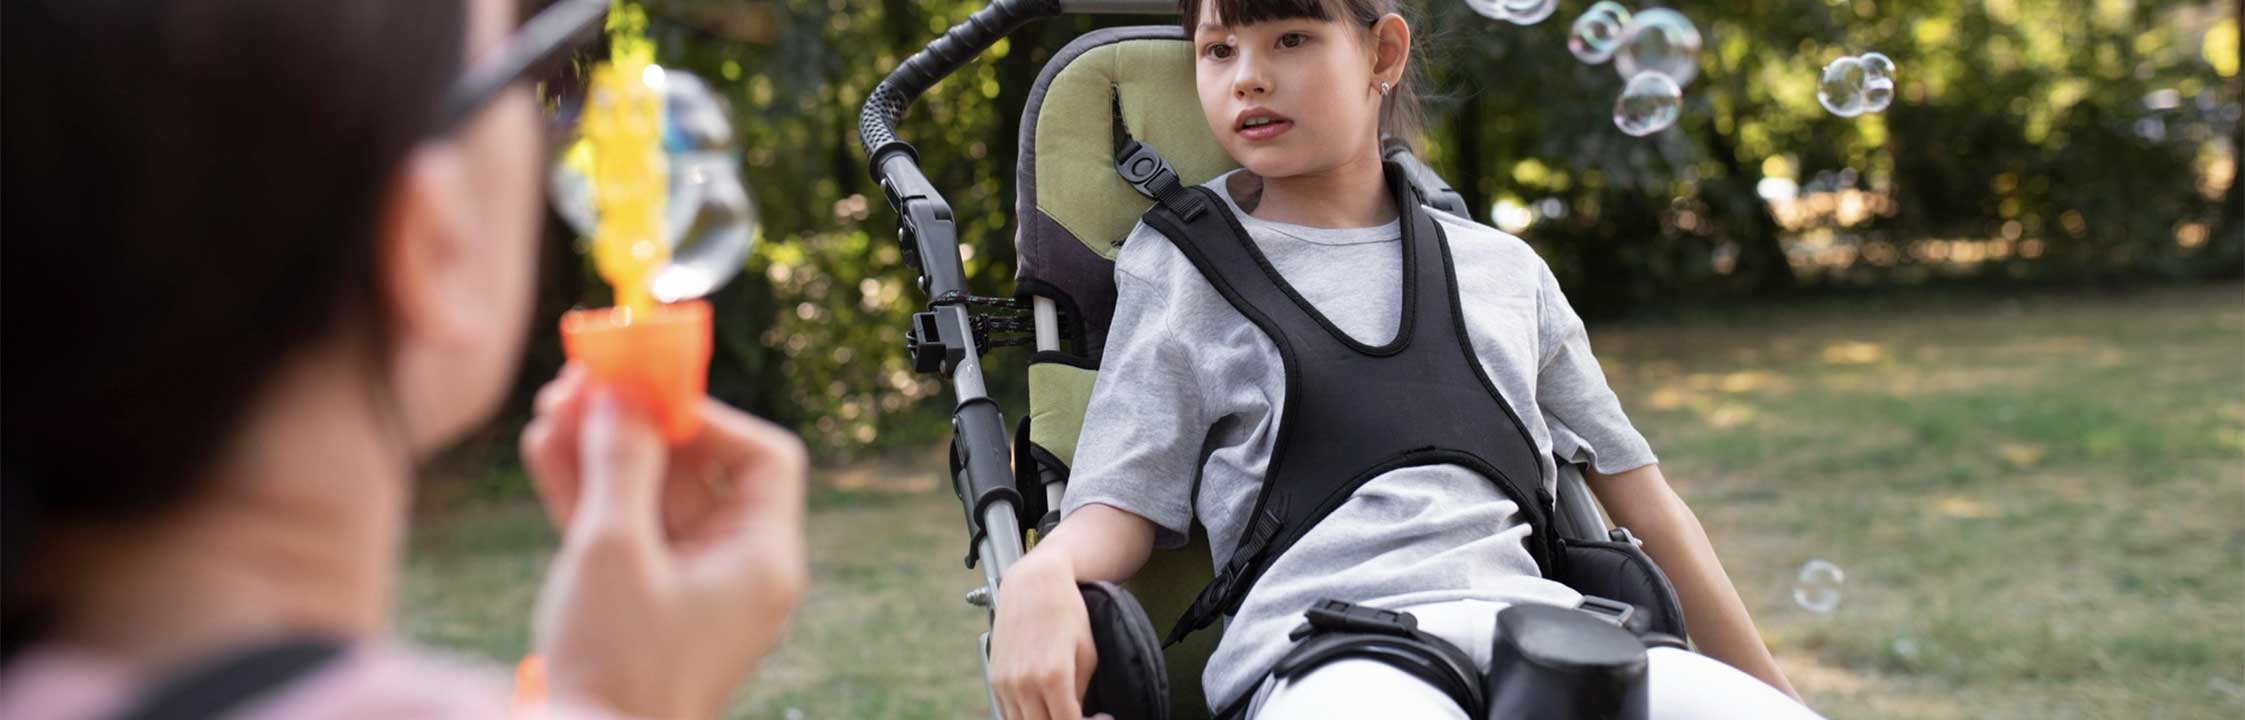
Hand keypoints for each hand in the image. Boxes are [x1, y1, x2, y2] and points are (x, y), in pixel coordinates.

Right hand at [519, 365, 808, 718]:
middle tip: (584, 382)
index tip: (649, 393)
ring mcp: (686, 587)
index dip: (708, 417)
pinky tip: (544, 449)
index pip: (762, 459)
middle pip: (695, 471)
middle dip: (636, 423)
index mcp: (761, 558)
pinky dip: (587, 493)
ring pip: (648, 496)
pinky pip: (622, 530)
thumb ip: (621, 463)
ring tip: (550, 407)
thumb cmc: (621, 667)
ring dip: (600, 450)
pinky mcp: (641, 603)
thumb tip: (621, 395)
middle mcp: (734, 569)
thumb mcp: (615, 552)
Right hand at [988, 550, 1101, 719]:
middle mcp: (1024, 683)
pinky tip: (1042, 706)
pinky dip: (1025, 716)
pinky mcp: (994, 679)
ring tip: (1061, 710)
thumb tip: (1078, 716)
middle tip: (1080, 716)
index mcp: (1053, 676)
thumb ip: (1080, 692)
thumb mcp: (1087, 653)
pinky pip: (1008, 714)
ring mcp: (1005, 683)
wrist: (1032, 585)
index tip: (1098, 719)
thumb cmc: (1066, 613)